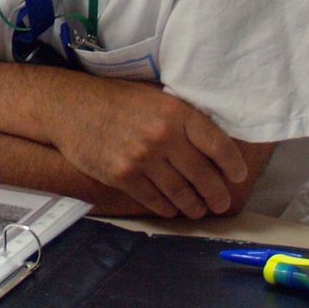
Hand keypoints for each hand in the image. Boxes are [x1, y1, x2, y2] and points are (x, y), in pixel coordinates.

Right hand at [49, 73, 247, 217]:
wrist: (70, 108)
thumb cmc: (114, 100)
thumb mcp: (153, 97)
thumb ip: (181, 117)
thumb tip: (211, 143)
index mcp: (175, 111)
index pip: (218, 144)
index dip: (233, 165)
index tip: (238, 176)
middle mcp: (162, 135)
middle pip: (203, 175)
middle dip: (217, 194)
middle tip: (222, 202)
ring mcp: (142, 158)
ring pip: (181, 193)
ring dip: (194, 206)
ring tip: (199, 210)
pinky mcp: (123, 176)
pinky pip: (154, 199)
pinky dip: (167, 208)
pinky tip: (172, 208)